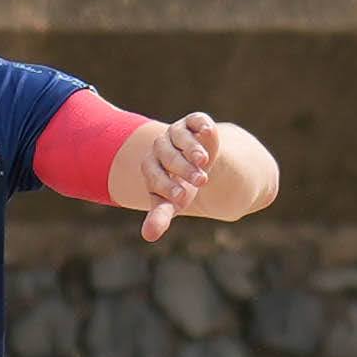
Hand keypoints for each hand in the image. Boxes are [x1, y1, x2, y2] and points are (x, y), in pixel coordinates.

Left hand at [137, 112, 214, 242]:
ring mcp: (177, 132)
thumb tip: (148, 236)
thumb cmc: (180, 187)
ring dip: (192, 148)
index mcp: (151, 166)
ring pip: (180, 137)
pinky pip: (196, 120)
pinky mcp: (194, 122)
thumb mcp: (172, 202)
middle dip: (183, 169)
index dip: (166, 185)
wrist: (197, 165)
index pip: (154, 174)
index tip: (181, 197)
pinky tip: (208, 131)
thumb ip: (160, 215)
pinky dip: (202, 124)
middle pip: (168, 155)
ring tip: (203, 161)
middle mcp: (161, 146)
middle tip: (200, 181)